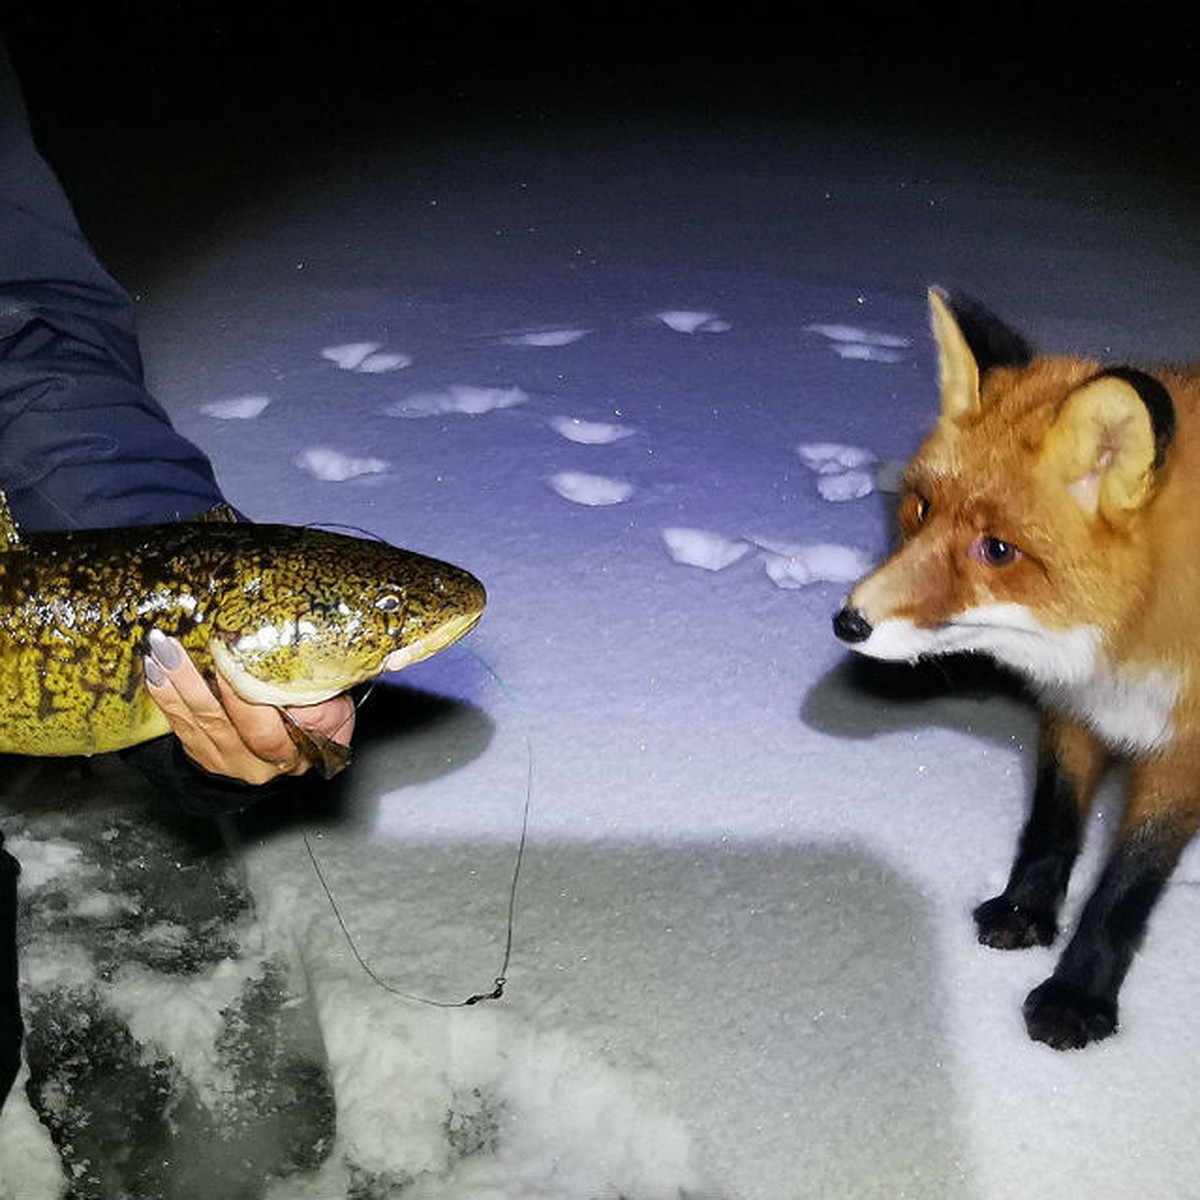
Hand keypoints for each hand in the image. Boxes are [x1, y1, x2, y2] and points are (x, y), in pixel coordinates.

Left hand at [143, 629, 355, 784]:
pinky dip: (165, 696)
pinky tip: (155, 671)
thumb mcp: (334, 713)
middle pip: (219, 723)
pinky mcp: (203, 755)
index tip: (227, 662)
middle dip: (192, 682)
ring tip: (159, 650)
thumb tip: (293, 669)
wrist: (294, 752)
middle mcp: (255, 764)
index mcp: (291, 755)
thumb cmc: (317, 724)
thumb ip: (319, 699)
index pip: (263, 733)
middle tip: (173, 647)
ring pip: (195, 722)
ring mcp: (225, 762)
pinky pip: (179, 725)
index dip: (242, 698)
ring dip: (172, 683)